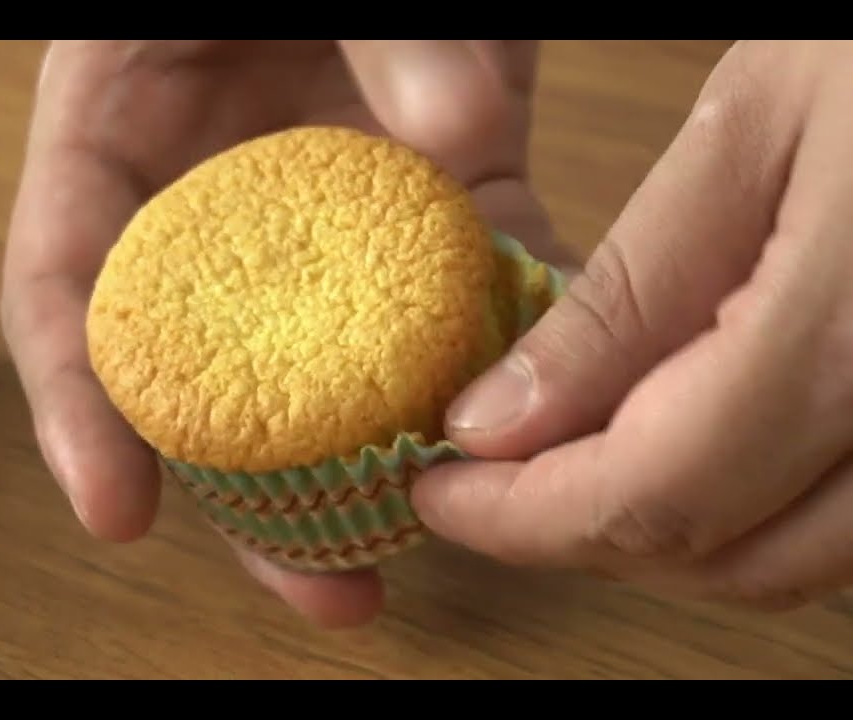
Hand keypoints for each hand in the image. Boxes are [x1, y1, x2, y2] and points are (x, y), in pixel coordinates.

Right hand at [1, 40, 566, 626]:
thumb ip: (379, 25)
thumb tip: (465, 138)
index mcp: (113, 137)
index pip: (71, 290)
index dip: (82, 407)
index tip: (118, 512)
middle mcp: (210, 204)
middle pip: (208, 376)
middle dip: (258, 501)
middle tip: (318, 594)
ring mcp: (318, 222)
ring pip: (328, 370)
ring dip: (370, 471)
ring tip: (406, 567)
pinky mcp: (425, 209)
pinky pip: (451, 299)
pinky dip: (483, 361)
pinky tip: (512, 424)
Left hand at [412, 40, 852, 610]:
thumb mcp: (755, 128)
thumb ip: (630, 293)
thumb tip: (497, 421)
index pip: (657, 491)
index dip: (524, 516)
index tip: (439, 490)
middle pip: (723, 556)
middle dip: (576, 535)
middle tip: (483, 483)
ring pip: (788, 566)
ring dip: (657, 537)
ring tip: (558, 465)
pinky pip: (841, 528)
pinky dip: (740, 515)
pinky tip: (671, 445)